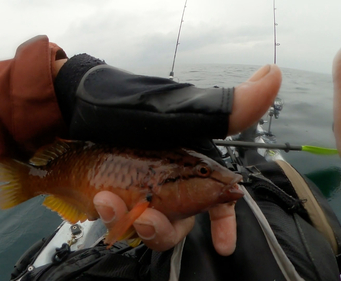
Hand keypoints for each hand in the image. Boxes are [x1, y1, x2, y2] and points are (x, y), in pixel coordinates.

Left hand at [92, 64, 281, 254]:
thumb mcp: (177, 109)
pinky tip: (98, 199)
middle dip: (164, 229)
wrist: (65, 104)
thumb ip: (227, 106)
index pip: (215, 197)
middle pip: (178, 222)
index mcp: (190, 162)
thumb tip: (275, 75)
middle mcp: (167, 179)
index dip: (223, 223)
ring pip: (146, 227)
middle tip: (145, 218)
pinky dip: (109, 216)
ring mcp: (137, 190)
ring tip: (109, 201)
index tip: (223, 247)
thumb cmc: (124, 105)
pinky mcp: (110, 198)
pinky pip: (117, 221)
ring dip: (130, 222)